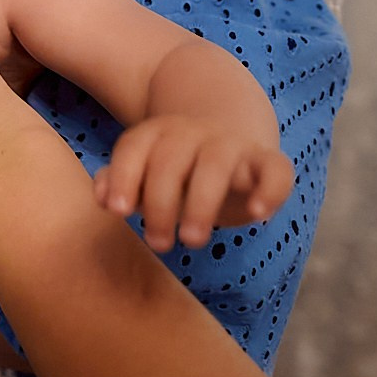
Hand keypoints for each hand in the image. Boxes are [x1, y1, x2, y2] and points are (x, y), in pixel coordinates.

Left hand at [95, 117, 294, 250]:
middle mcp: (192, 133)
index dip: (123, 177)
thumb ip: (119, 183)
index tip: (117, 211)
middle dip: (160, 204)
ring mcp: (231, 144)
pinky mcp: (267, 160)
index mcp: (157, 133)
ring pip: (215, 165)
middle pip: (170, 161)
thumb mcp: (144, 175)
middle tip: (158, 244)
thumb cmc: (174, 171)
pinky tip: (259, 214)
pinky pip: (275, 170)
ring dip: (202, 203)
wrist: (228, 142)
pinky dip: (271, 190)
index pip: (134, 148)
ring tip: (192, 240)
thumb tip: (102, 198)